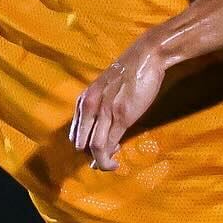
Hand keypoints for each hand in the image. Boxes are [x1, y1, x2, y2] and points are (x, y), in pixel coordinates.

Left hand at [68, 36, 166, 171]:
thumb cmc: (129, 72)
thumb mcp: (105, 89)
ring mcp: (105, 112)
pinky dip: (108, 159)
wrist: (146, 57)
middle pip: (80, 142)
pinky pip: (108, 144)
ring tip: (110, 165)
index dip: (84, 147)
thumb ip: (100, 106)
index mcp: (84, 100)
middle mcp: (90, 106)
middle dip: (90, 157)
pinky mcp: (121, 116)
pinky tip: (115, 163)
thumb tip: (103, 128)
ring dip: (100, 162)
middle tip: (104, 160)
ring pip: (93, 147)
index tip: (99, 150)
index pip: (76, 133)